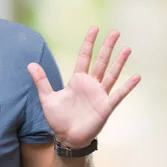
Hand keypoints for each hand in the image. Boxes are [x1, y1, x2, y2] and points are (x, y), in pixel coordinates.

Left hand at [27, 27, 140, 148]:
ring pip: (111, 74)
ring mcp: (100, 95)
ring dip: (119, 61)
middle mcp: (91, 84)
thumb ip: (41, 80)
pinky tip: (137, 76)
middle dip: (108, 46)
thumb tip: (30, 64)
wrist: (67, 138)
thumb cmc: (58, 119)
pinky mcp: (106, 106)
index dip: (89, 42)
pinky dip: (128, 86)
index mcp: (77, 80)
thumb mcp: (47, 98)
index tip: (95, 28)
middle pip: (101, 61)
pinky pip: (118, 94)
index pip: (84, 56)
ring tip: (127, 48)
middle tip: (116, 32)